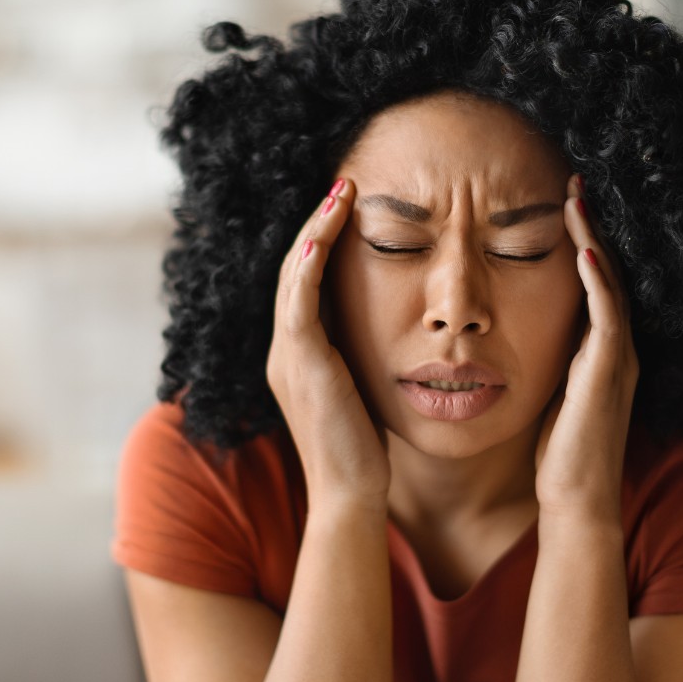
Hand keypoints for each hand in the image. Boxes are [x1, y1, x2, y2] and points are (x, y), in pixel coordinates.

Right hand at [266, 178, 391, 506]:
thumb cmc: (368, 452)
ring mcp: (287, 356)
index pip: (305, 283)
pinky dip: (309, 264)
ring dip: (314, 230)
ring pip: (292, 276)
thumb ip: (365, 361)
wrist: (352, 497)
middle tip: (344, 184)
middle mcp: (285, 350)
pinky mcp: (300, 365)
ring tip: (341, 192)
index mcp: (299, 356)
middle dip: (316, 224)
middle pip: (293, 269)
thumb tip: (397, 336)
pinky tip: (325, 233)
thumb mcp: (365, 393)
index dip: (322, 242)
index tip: (350, 207)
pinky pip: (298, 302)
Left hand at [533, 174, 639, 518]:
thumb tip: (509, 330)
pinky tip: (583, 249)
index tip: (560, 201)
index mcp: (598, 350)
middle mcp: (614, 347)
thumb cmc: (556, 452)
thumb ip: (542, 358)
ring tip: (577, 197)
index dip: (580, 240)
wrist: (575, 501)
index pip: (592, 281)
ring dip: (594, 238)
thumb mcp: (545, 390)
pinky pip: (607, 315)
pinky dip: (597, 279)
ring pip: (609, 283)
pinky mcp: (609, 372)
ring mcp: (616, 357)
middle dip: (590, 226)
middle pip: (606, 271)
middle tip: (574, 180)